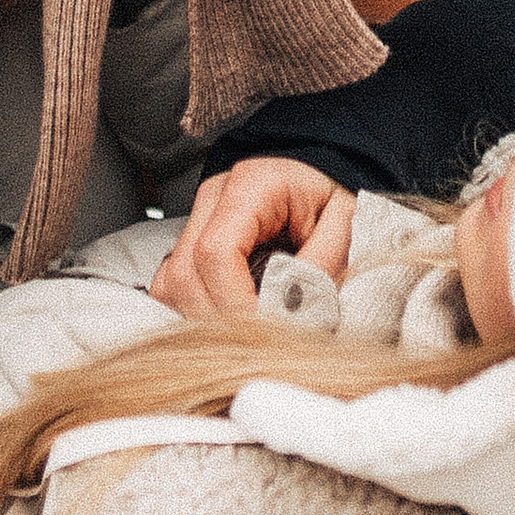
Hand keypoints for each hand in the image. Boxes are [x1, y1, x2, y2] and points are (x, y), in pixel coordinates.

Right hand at [152, 156, 354, 313]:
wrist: (315, 173)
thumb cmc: (326, 191)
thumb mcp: (344, 218)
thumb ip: (323, 262)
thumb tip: (296, 312)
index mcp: (251, 187)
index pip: (216, 252)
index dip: (235, 302)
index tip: (266, 329)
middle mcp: (213, 200)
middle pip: (184, 275)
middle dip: (219, 320)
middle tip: (261, 341)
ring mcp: (197, 220)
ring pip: (171, 285)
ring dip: (204, 318)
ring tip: (247, 331)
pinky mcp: (192, 241)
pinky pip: (174, 286)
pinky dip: (197, 310)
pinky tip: (228, 317)